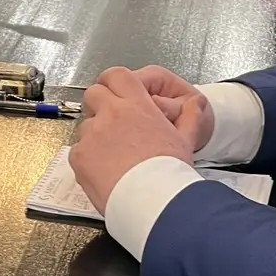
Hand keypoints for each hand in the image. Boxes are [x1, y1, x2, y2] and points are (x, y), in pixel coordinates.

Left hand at [68, 67, 203, 214]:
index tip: (117, 93)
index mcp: (136, 106)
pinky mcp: (79, 156)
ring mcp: (92, 134)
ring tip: (113, 155)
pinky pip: (78, 150)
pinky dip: (88, 158)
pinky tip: (104, 171)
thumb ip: (190, 117)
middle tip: (112, 122)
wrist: (152, 200)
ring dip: (95, 134)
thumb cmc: (169, 172)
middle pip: (94, 93)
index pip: (116, 75)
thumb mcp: (186, 140)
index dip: (114, 82)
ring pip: (85, 125)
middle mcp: (111, 114)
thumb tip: (197, 102)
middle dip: (100, 104)